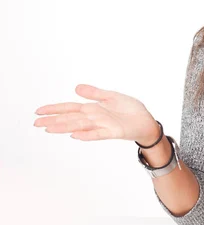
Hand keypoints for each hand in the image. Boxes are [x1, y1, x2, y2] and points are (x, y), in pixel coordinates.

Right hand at [33, 84, 159, 142]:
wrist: (146, 120)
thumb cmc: (130, 110)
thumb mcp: (111, 96)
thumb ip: (94, 93)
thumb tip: (76, 88)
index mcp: (92, 109)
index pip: (69, 108)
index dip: (54, 109)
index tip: (38, 111)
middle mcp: (94, 118)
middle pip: (70, 119)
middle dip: (53, 120)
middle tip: (35, 123)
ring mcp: (102, 125)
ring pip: (79, 126)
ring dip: (64, 128)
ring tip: (48, 129)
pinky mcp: (113, 131)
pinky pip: (98, 133)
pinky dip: (87, 135)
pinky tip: (75, 135)